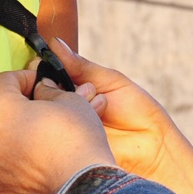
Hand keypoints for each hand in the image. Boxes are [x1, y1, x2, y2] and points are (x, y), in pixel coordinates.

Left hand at [0, 70, 116, 193]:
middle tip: (42, 111)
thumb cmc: (77, 140)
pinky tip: (38, 162)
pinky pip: (3, 167)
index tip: (39, 83)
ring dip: (14, 135)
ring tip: (41, 139)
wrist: (83, 189)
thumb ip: (48, 89)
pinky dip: (16, 161)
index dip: (24, 77)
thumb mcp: (70, 100)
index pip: (4, 80)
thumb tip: (41, 88)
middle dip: (18, 108)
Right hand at [36, 41, 192, 193]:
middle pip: (41, 95)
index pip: (48, 77)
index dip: (42, 70)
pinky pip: (53, 135)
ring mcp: (62, 130)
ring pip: (46, 113)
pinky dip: (61, 126)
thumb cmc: (137, 112)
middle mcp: (64, 110)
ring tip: (88, 105)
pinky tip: (75, 121)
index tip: (39, 63)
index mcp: (75, 90)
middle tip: (65, 87)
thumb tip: (55, 44)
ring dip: (62, 105)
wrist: (153, 149)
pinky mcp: (64, 149)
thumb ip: (82, 66)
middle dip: (49, 88)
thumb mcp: (111, 81)